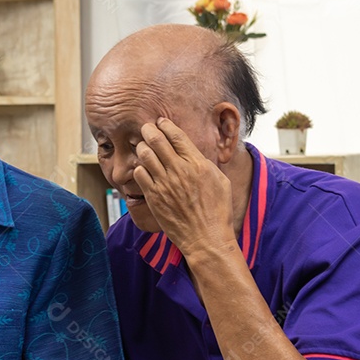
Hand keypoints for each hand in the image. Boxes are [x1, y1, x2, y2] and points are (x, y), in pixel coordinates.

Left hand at [134, 118, 235, 256]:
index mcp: (197, 164)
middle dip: (149, 130)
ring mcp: (164, 184)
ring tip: (143, 146)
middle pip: (156, 140)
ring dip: (142, 147)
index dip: (166, 125)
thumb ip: (204, 163)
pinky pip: (140, 174)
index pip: (177, 136)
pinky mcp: (154, 197)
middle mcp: (179, 171)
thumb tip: (193, 152)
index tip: (161, 121)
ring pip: (145, 155)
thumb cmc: (217, 211)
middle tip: (146, 127)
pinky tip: (143, 169)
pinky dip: (140, 168)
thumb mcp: (220, 180)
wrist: (205, 237)